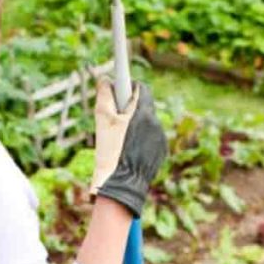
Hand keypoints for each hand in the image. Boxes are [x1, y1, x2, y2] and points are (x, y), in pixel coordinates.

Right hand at [90, 81, 166, 216]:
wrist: (123, 184)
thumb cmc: (111, 152)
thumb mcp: (102, 121)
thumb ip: (104, 96)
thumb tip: (105, 79)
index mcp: (144, 114)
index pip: (141, 88)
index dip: (129, 85)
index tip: (119, 86)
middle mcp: (156, 125)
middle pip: (143, 107)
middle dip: (129, 108)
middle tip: (113, 115)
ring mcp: (160, 139)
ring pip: (146, 124)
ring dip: (134, 125)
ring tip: (118, 138)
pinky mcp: (160, 152)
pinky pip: (150, 138)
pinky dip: (140, 139)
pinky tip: (127, 150)